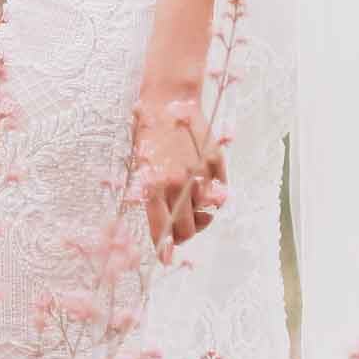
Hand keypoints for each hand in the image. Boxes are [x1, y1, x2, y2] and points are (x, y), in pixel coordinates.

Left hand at [134, 95, 227, 262]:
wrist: (168, 99)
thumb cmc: (147, 133)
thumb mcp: (139, 166)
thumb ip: (151, 197)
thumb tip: (164, 226)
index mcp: (154, 185)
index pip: (163, 229)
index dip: (165, 248)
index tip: (166, 259)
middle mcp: (179, 182)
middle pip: (188, 229)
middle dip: (183, 236)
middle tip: (179, 232)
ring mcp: (200, 173)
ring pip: (205, 213)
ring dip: (199, 217)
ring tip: (191, 209)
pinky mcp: (216, 162)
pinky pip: (219, 193)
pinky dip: (213, 197)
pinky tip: (203, 191)